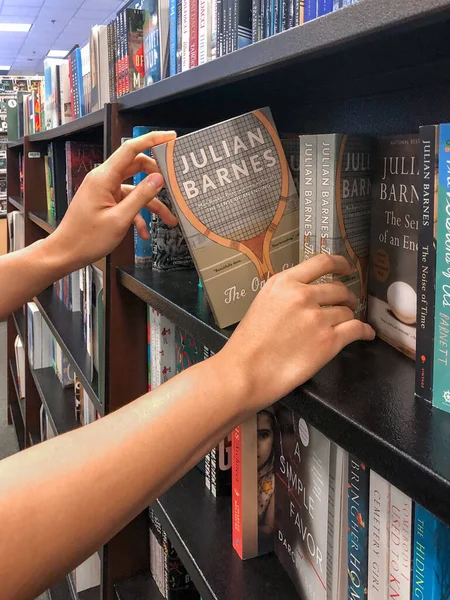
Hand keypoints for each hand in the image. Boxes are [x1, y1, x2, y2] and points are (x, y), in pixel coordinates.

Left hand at [48, 131, 177, 270]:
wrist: (65, 252)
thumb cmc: (87, 238)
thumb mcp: (120, 219)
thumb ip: (141, 197)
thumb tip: (158, 178)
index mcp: (104, 178)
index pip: (131, 149)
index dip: (152, 140)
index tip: (170, 137)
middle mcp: (104, 180)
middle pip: (136, 167)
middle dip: (157, 177)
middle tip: (174, 183)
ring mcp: (105, 191)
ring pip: (135, 190)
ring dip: (152, 204)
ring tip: (169, 219)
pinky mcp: (105, 203)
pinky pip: (127, 203)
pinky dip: (138, 216)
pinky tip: (145, 233)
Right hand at [218, 254, 374, 410]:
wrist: (244, 372)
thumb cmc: (247, 345)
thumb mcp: (262, 304)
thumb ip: (285, 295)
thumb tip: (306, 296)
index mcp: (284, 283)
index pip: (322, 262)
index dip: (340, 264)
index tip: (347, 268)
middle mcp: (302, 296)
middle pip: (339, 289)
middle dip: (346, 297)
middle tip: (346, 304)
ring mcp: (317, 318)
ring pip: (348, 311)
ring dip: (349, 317)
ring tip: (346, 324)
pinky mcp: (328, 341)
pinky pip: (356, 329)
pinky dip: (364, 331)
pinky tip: (366, 333)